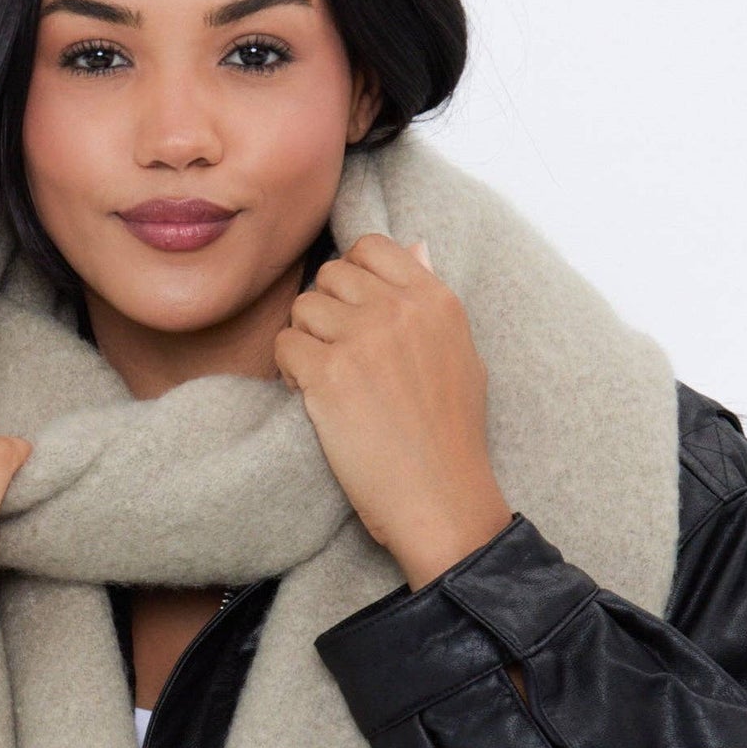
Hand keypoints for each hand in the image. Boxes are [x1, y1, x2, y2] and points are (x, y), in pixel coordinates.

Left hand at [273, 235, 512, 588]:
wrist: (442, 499)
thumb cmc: (451, 439)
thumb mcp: (461, 356)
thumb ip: (430, 304)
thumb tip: (416, 248)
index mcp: (436, 300)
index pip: (371, 247)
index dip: (351, 279)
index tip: (352, 317)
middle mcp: (400, 310)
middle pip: (330, 276)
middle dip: (325, 314)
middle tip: (335, 356)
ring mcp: (364, 340)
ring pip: (302, 308)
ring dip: (304, 343)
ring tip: (324, 381)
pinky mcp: (329, 376)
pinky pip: (284, 345)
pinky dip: (288, 372)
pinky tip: (310, 398)